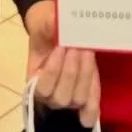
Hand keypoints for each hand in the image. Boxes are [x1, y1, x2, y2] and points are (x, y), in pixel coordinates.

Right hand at [24, 0, 99, 127]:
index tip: (60, 47)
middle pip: (62, 97)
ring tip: (87, 52)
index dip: (53, 71)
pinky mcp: (87, 95)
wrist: (59, 28)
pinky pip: (90, 109)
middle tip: (77, 47)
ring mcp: (69, 98)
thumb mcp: (45, 21)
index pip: (42, 88)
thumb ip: (48, 24)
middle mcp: (50, 96)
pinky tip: (98, 106)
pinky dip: (93, 109)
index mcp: (34, 80)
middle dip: (71, 72)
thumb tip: (58, 24)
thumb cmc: (48, 27)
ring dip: (84, 76)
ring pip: (78, 99)